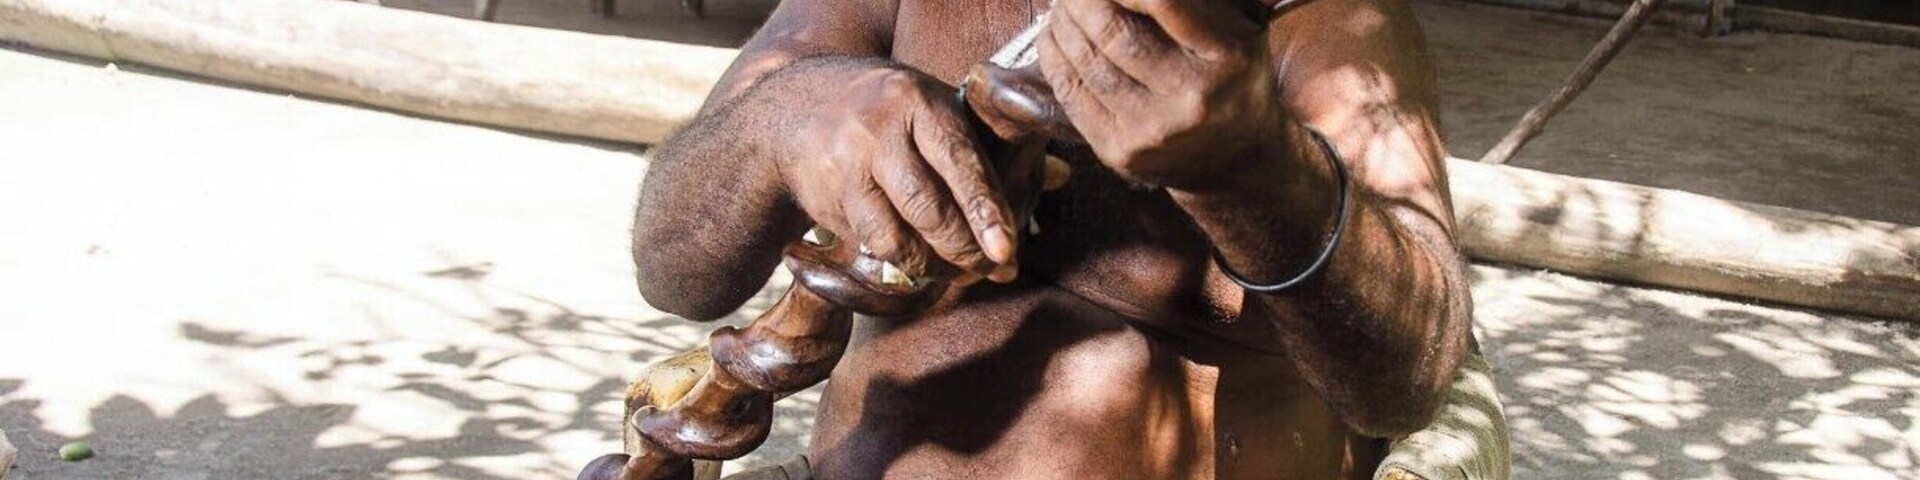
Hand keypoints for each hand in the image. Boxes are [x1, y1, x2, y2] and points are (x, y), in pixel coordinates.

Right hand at [779, 65, 1030, 282]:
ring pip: (898, 238)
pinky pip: (874, 246)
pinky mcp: (829, 202)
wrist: (792, 109)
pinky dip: (905, 263)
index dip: (986, 210)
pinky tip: (923, 263)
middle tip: (994, 268)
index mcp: (918, 103)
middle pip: (929, 208)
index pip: (959, 161)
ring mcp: (849, 170)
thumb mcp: (933, 104)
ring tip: (961, 271)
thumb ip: (991, 143)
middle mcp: (879, 133)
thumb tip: (1061, 175)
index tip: (1006, 250)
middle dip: (967, 249)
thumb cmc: (885, 109)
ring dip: (936, 267)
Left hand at [1037, 0, 1287, 188]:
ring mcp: (1152, 130)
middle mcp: (1191, 98)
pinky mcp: (1120, 152)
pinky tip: (1053, 36)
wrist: (1239, 156)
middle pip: (1114, 33)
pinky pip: (1071, 95)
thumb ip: (1187, 2)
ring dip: (1064, 24)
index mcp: (1226, 56)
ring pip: (1088, 62)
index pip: (1160, 1)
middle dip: (1082, 0)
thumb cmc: (1232, 75)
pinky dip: (1054, 57)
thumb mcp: (1232, 26)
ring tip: (1063, 5)